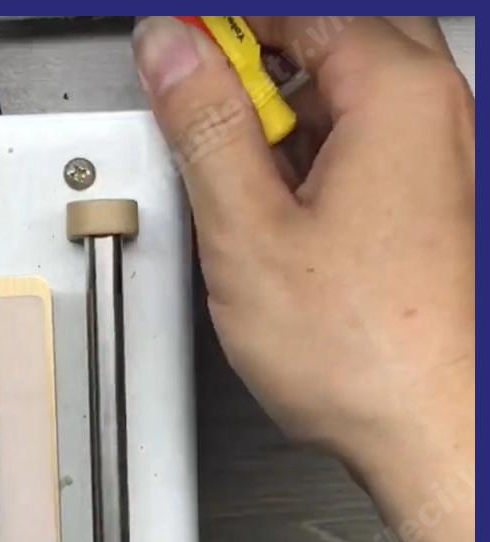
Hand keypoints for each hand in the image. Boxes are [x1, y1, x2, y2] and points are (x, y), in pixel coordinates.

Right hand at [131, 16, 473, 486]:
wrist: (429, 426)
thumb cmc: (362, 351)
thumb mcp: (248, 233)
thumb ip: (205, 128)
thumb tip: (172, 51)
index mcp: (396, 96)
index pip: (293, 12)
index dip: (218, 27)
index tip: (171, 40)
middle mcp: (437, 110)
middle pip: (332, 33)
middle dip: (255, 56)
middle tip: (194, 93)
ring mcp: (443, 153)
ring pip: (352, 83)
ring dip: (284, 102)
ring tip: (232, 164)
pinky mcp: (433, 197)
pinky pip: (370, 134)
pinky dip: (315, 146)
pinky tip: (278, 201)